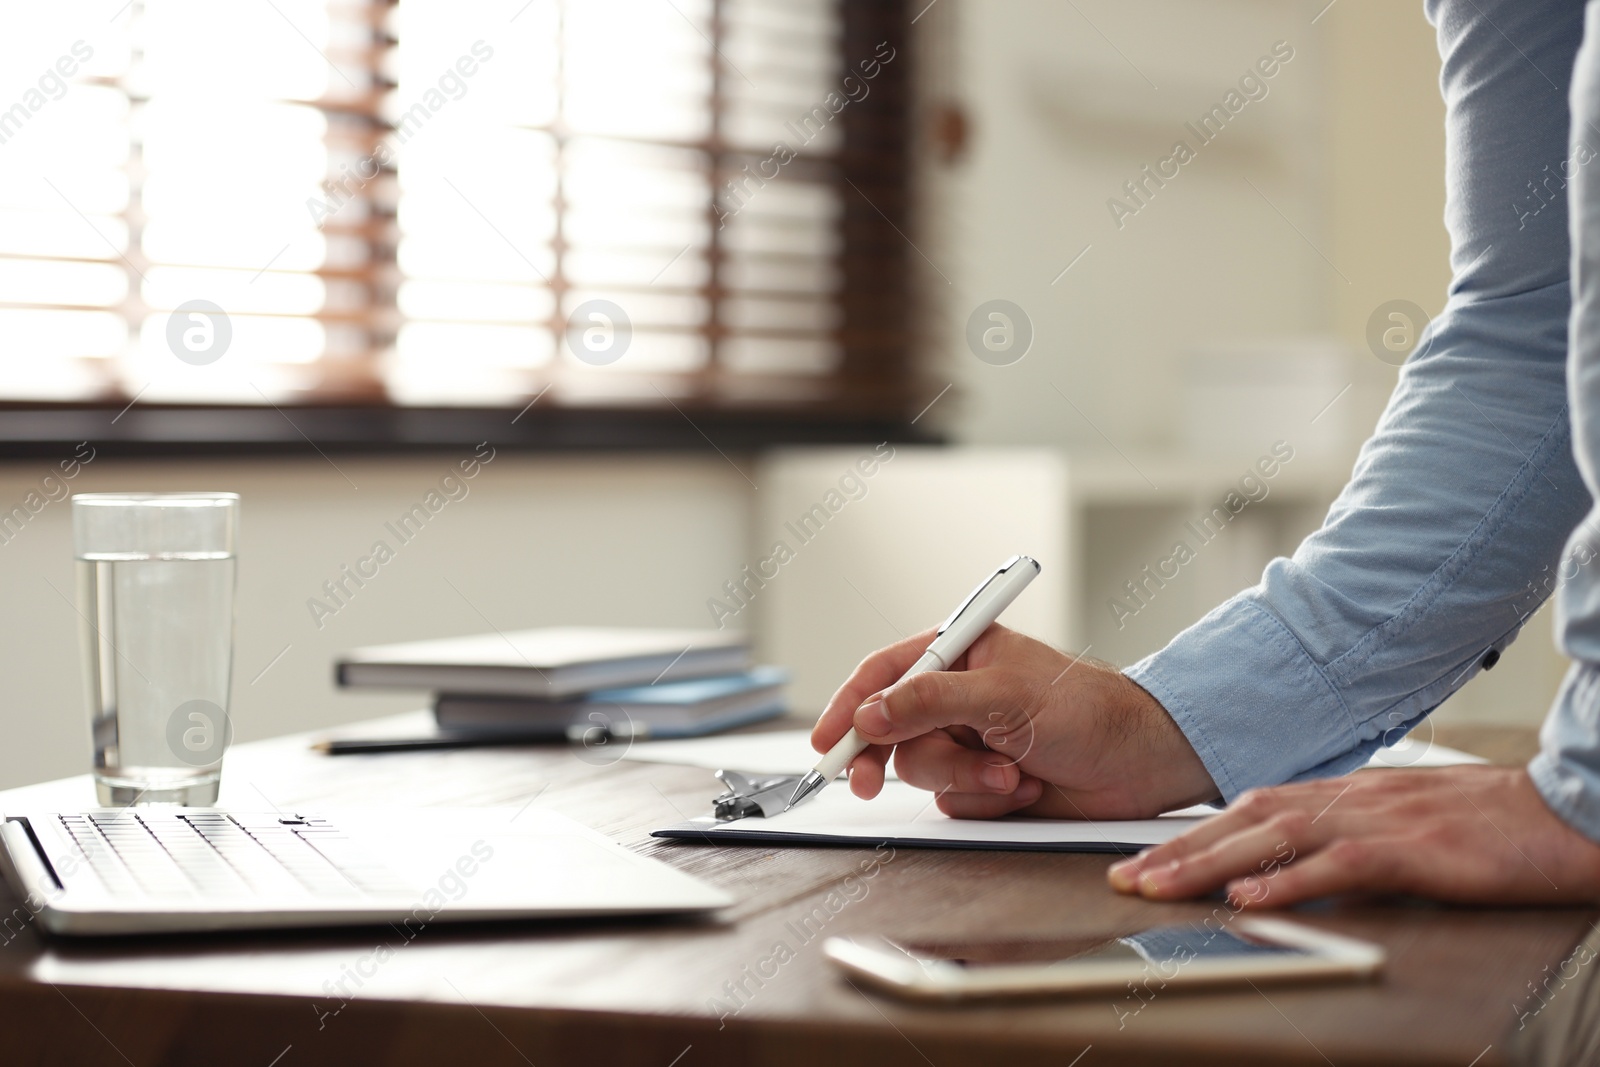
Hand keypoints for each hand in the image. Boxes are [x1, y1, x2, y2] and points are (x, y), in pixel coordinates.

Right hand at [810, 624, 1217, 819]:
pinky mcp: (983, 781)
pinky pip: (953, 800)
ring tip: (1012, 772)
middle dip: (899, 756)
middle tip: (869, 782)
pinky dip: (986, 799)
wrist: (1139, 764)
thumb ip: (930, 700)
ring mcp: (969, 740)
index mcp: (959, 652)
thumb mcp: (1003, 695)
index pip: (883, 673)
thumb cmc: (1088, 711)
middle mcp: (956, 696)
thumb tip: (871, 711)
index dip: (849, 704)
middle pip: (891, 731)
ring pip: (921, 770)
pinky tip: (1024, 786)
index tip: (827, 739)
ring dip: (964, 777)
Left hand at [1107, 765, 1599, 906]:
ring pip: (1273, 837)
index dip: (1195, 832)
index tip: (1148, 855)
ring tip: (1159, 885)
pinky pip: (1336, 866)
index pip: (1252, 808)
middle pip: (1245, 819)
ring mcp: (1379, 820)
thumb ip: (1349, 832)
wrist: (1566, 811)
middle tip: (1126, 874)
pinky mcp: (1412, 850)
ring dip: (1209, 862)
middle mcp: (1351, 798)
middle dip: (1179, 848)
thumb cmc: (1492, 823)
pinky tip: (1248, 897)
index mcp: (1348, 792)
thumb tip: (1298, 858)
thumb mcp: (1405, 821)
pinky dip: (1286, 881)